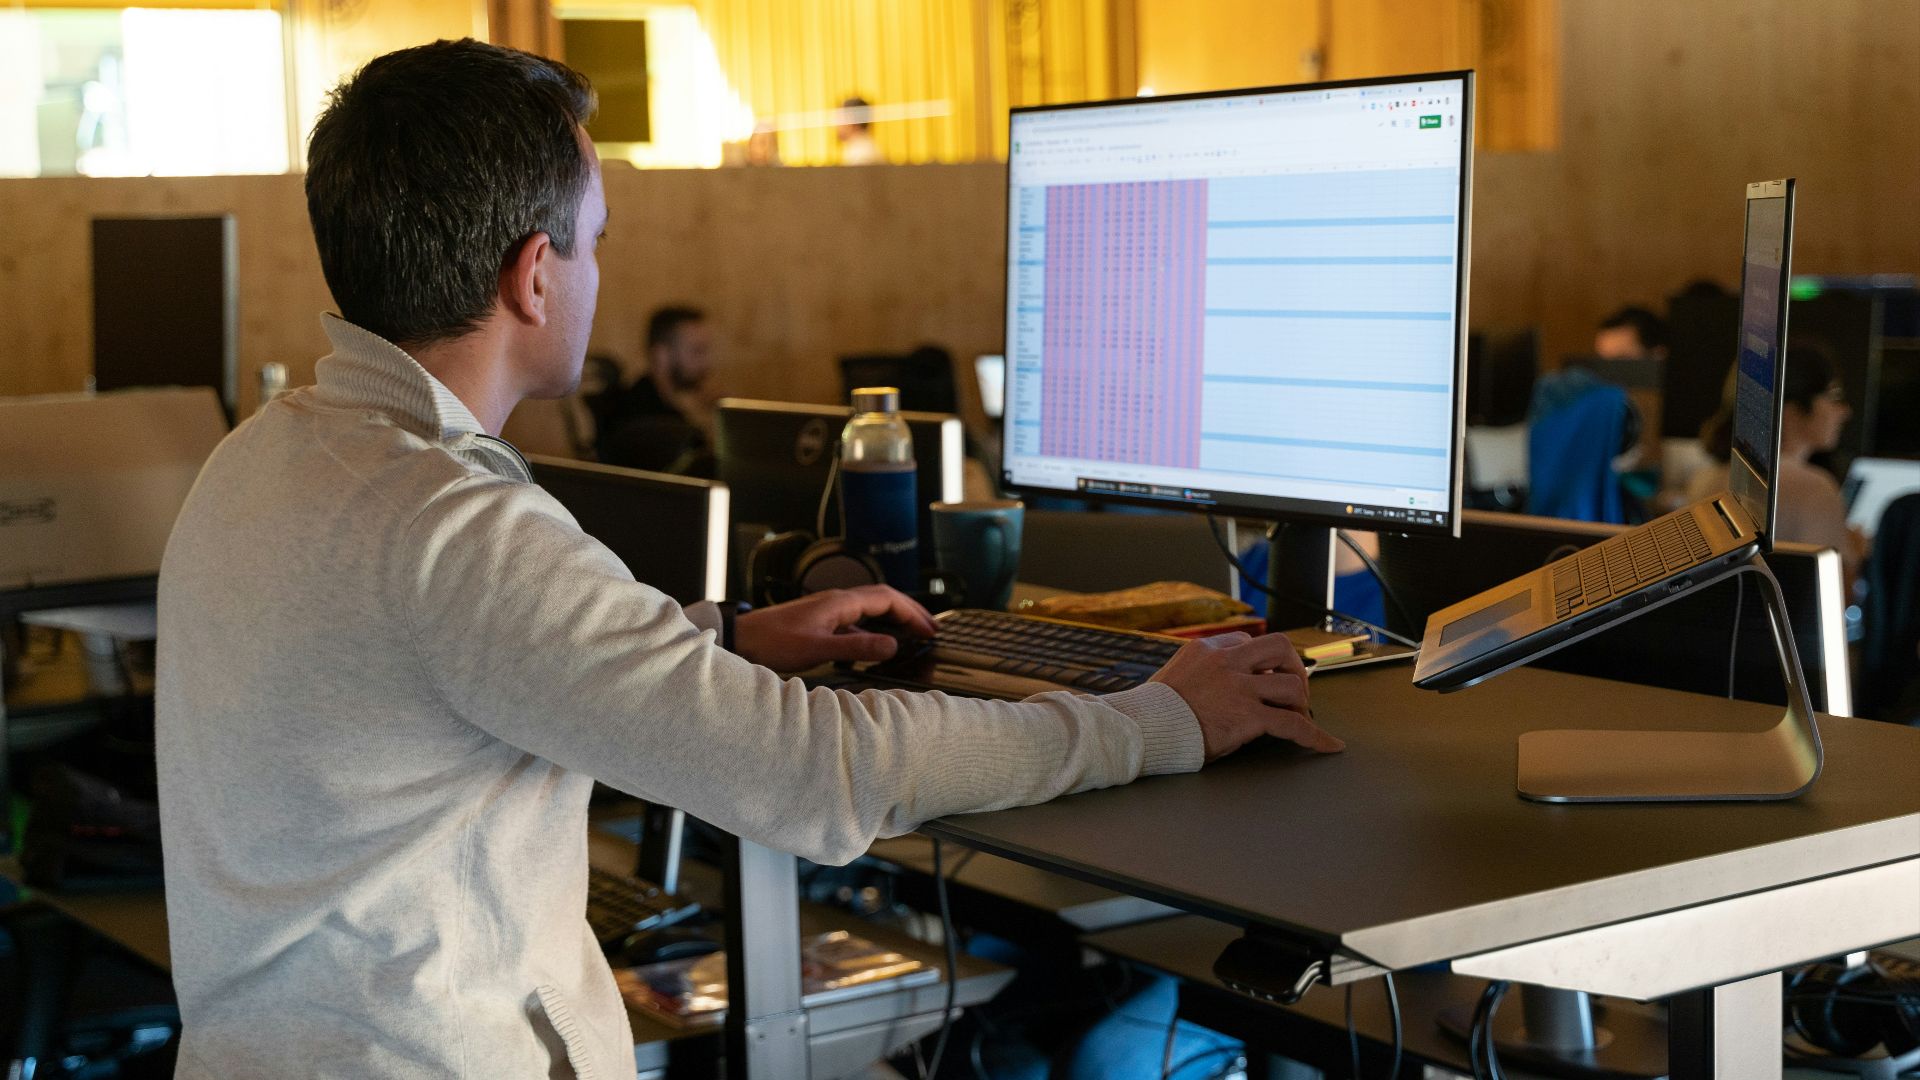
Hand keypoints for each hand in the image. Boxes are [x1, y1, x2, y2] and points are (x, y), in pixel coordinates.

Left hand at [733, 586, 936, 671]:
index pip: (887, 599)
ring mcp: (828, 611)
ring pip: (870, 609)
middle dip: (909, 612)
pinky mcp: (820, 622)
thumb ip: (857, 649)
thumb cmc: (772, 642)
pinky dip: (873, 630)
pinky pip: (856, 622)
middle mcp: (837, 602)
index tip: (929, 630)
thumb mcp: (818, 649)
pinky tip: (876, 646)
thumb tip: (893, 646)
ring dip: (893, 620)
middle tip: (931, 629)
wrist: (741, 639)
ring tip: (912, 634)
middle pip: (883, 599)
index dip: (912, 613)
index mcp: (840, 603)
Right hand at [1150, 632, 1343, 760]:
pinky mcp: (1247, 717)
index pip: (1247, 643)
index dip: (1261, 662)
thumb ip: (1199, 672)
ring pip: (1292, 683)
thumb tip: (1219, 685)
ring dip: (1300, 701)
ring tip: (1297, 717)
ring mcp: (1239, 689)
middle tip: (1292, 689)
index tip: (1266, 678)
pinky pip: (1292, 724)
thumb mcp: (1174, 675)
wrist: (1140, 729)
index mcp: (1206, 650)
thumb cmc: (1152, 712)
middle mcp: (1226, 663)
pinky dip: (1315, 736)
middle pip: (1279, 646)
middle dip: (1293, 666)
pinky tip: (1328, 745)